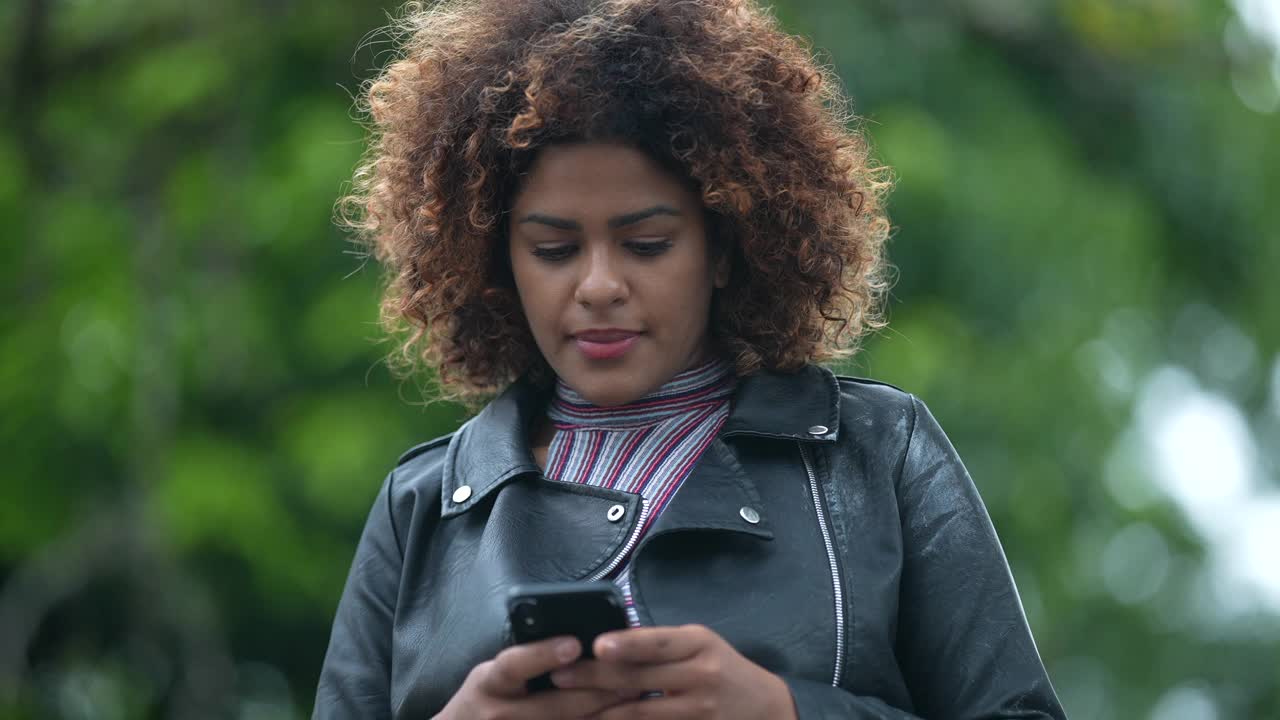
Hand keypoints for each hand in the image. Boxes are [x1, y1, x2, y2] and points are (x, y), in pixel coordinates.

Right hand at [434, 636, 635, 719]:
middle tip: (631, 676)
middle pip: (554, 704)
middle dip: (597, 690)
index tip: (574, 644)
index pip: (514, 664)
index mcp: (489, 682)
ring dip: (603, 713)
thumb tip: (578, 642)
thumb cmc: (486, 699)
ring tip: (633, 697)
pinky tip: (613, 717)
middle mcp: (500, 714)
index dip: (543, 654)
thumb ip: (526, 660)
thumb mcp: (493, 675)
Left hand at [549, 624, 797, 719]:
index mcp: (698, 642)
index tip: (596, 646)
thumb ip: (663, 645)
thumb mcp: (700, 645)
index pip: (658, 641)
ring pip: (639, 711)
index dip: (627, 644)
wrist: (763, 708)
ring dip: (599, 709)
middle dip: (594, 677)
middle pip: (640, 677)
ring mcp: (698, 708)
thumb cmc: (721, 668)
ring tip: (568, 706)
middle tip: (559, 676)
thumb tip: (608, 643)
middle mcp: (700, 673)